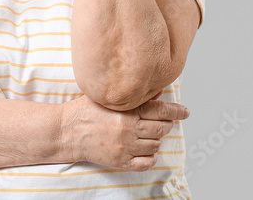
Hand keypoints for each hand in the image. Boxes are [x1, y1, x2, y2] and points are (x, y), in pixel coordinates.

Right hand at [59, 95, 188, 171]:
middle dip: (166, 124)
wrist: (67, 131)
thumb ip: (133, 96)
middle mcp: (129, 128)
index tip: (185, 112)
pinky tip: (147, 150)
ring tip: (150, 134)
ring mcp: (125, 146)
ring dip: (157, 140)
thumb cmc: (85, 111)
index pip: (161, 110)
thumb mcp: (109, 97)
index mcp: (128, 110)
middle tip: (164, 122)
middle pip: (161, 128)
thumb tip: (155, 91)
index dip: (177, 111)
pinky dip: (151, 157)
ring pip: (155, 145)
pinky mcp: (120, 161)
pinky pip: (146, 162)